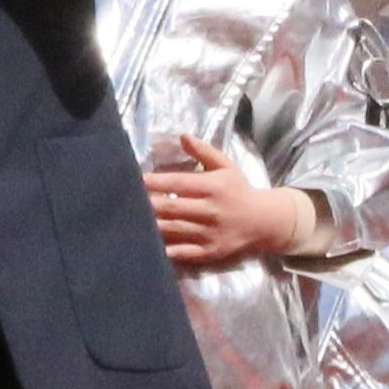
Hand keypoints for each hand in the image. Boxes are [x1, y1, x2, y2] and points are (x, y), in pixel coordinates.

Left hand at [144, 136, 320, 271]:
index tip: (137, 180)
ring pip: (175, 229)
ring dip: (152, 225)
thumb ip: (204, 151)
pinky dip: (166, 250)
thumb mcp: (226, 166)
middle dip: (148, 205)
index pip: (179, 183)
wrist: (264, 222)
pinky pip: (183, 252)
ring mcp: (210, 233)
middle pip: (173, 208)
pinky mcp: (209, 252)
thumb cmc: (239, 190)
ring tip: (131, 220)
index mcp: (213, 187)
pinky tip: (149, 245)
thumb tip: (182, 135)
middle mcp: (211, 210)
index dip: (156, 182)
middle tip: (125, 202)